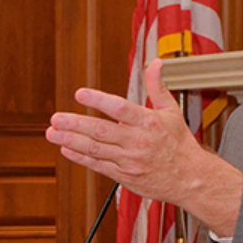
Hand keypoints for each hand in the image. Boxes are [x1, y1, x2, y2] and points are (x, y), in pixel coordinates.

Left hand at [45, 59, 242, 235]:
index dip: (99, 101)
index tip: (80, 94)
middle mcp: (138, 142)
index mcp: (149, 123)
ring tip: (52, 133)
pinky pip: (98, 166)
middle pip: (101, 131)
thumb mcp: (172, 111)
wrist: (190, 178)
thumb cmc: (180, 145)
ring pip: (95, 149)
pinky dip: (80, 158)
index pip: (120, 109)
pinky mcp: (124, 176)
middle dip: (75, 124)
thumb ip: (157, 87)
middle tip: (56, 118)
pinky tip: (66, 149)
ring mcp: (130, 161)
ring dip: (71, 141)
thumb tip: (155, 63)